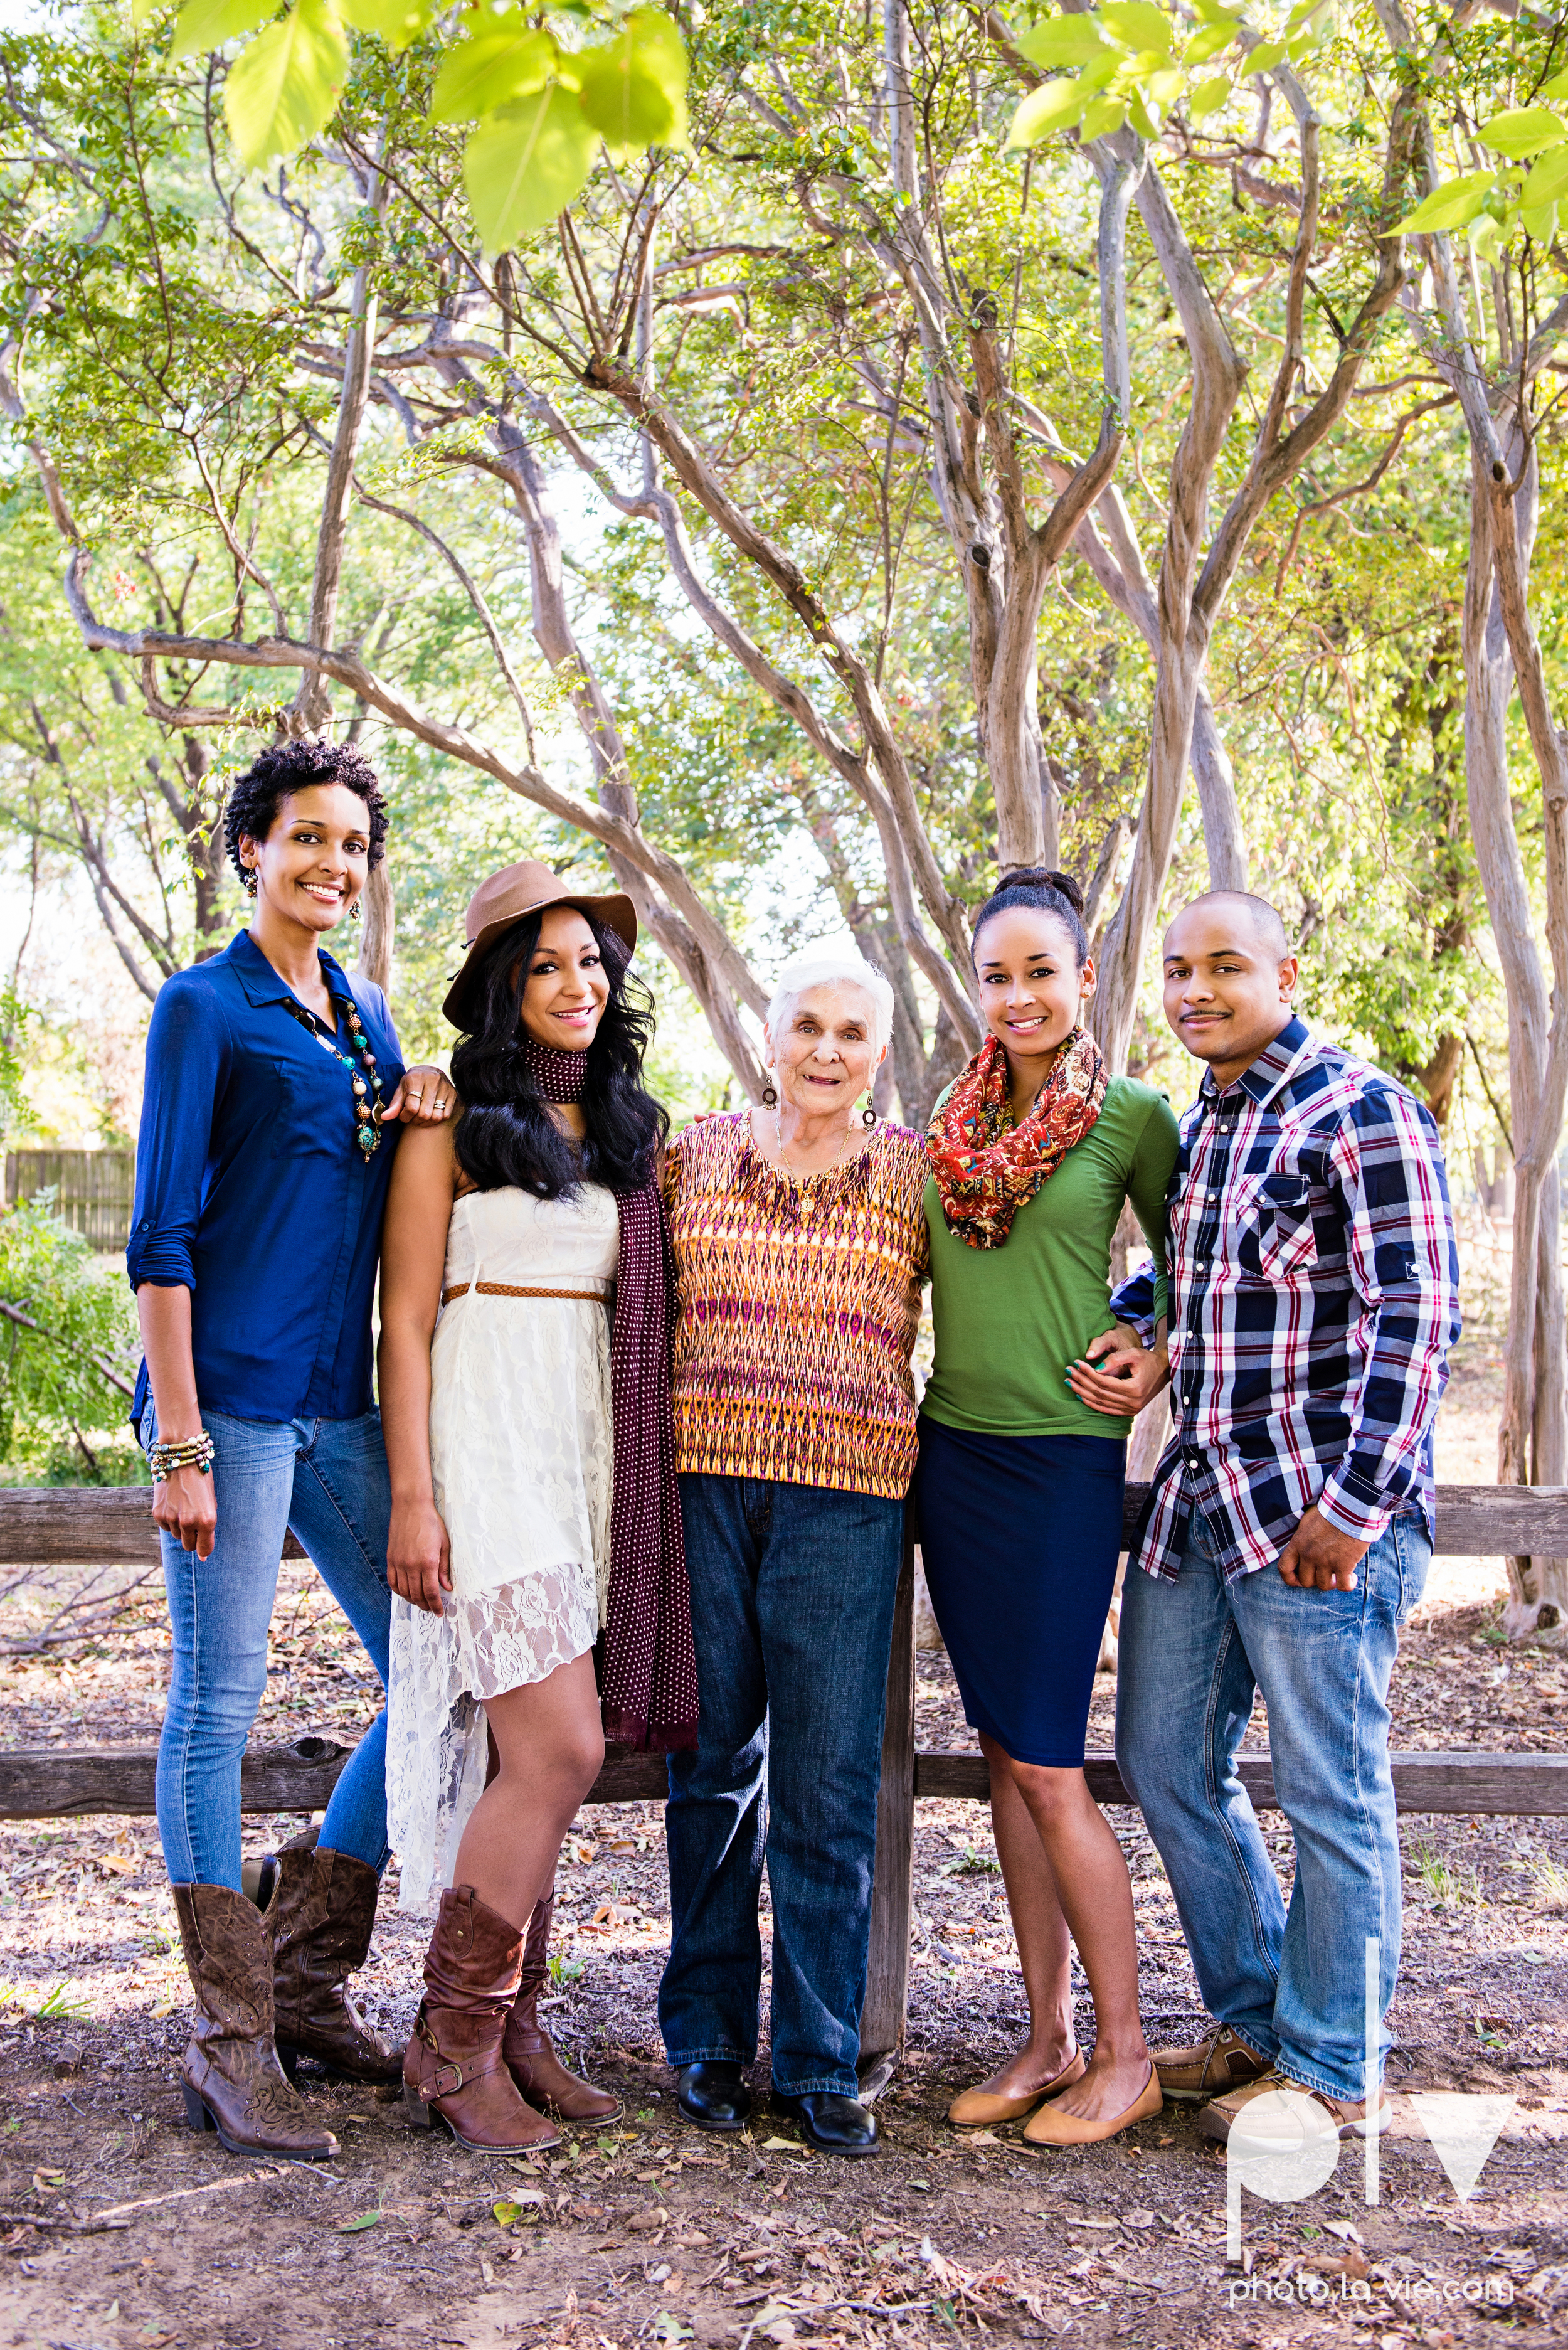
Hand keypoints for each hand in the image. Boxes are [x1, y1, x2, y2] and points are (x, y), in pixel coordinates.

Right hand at [152, 1463, 215, 1560]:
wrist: (181, 1459)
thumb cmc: (201, 1479)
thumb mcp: (211, 1502)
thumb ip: (208, 1527)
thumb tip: (203, 1555)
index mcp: (207, 1519)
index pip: (205, 1548)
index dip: (204, 1551)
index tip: (204, 1551)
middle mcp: (188, 1522)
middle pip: (189, 1546)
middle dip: (193, 1539)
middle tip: (194, 1523)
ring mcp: (171, 1518)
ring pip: (177, 1536)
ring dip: (181, 1528)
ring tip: (184, 1508)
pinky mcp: (158, 1514)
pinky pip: (165, 1527)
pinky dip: (170, 1520)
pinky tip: (174, 1504)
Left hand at [383, 1065, 452, 1124]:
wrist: (430, 1071)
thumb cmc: (412, 1083)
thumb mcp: (401, 1090)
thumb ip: (394, 1105)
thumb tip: (384, 1118)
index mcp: (416, 1077)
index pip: (411, 1106)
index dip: (404, 1116)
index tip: (402, 1116)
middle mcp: (433, 1080)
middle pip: (424, 1113)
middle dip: (415, 1120)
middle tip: (411, 1118)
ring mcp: (445, 1087)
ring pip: (436, 1116)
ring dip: (426, 1122)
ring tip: (420, 1118)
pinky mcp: (453, 1093)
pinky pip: (446, 1115)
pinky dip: (436, 1120)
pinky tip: (430, 1116)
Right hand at [388, 1498, 452, 1614]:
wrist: (411, 1507)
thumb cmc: (431, 1523)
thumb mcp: (444, 1544)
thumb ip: (445, 1568)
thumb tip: (447, 1587)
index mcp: (428, 1562)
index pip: (431, 1592)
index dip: (435, 1605)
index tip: (439, 1612)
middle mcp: (411, 1565)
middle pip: (417, 1595)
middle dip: (425, 1605)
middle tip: (431, 1609)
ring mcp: (399, 1563)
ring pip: (404, 1591)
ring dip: (413, 1600)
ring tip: (421, 1603)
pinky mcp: (391, 1559)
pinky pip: (393, 1582)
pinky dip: (399, 1591)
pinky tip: (406, 1593)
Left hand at [1066, 1323, 1170, 1417]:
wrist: (1164, 1371)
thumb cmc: (1148, 1359)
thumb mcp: (1133, 1354)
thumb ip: (1114, 1360)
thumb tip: (1095, 1369)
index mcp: (1134, 1389)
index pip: (1104, 1382)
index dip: (1088, 1372)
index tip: (1076, 1362)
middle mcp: (1133, 1403)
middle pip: (1100, 1393)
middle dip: (1081, 1382)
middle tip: (1068, 1371)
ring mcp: (1131, 1410)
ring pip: (1101, 1403)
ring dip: (1083, 1393)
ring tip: (1069, 1382)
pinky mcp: (1129, 1412)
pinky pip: (1106, 1410)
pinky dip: (1092, 1403)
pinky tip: (1080, 1395)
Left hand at [1276, 1502, 1369, 1591]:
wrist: (1349, 1508)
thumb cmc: (1330, 1510)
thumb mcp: (1308, 1520)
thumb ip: (1303, 1535)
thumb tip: (1305, 1541)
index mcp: (1298, 1543)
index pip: (1285, 1568)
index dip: (1290, 1578)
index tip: (1298, 1580)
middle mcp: (1309, 1555)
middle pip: (1306, 1580)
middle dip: (1315, 1580)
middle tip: (1324, 1574)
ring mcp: (1326, 1561)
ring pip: (1324, 1585)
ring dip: (1331, 1583)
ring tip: (1338, 1576)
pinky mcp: (1343, 1565)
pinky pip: (1343, 1585)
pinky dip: (1348, 1584)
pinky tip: (1352, 1577)